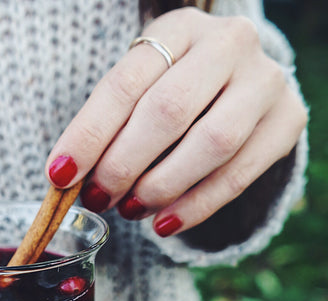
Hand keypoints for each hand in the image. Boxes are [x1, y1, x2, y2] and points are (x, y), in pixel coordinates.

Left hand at [45, 7, 307, 236]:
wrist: (239, 85)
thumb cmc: (172, 91)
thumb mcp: (139, 91)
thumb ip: (108, 127)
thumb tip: (67, 180)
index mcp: (178, 29)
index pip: (125, 84)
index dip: (89, 134)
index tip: (60, 176)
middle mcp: (228, 45)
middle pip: (168, 111)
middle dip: (123, 165)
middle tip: (97, 198)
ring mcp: (265, 81)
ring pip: (211, 144)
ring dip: (160, 187)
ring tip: (128, 211)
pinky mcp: (287, 122)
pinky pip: (238, 176)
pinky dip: (195, 207)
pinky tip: (163, 225)